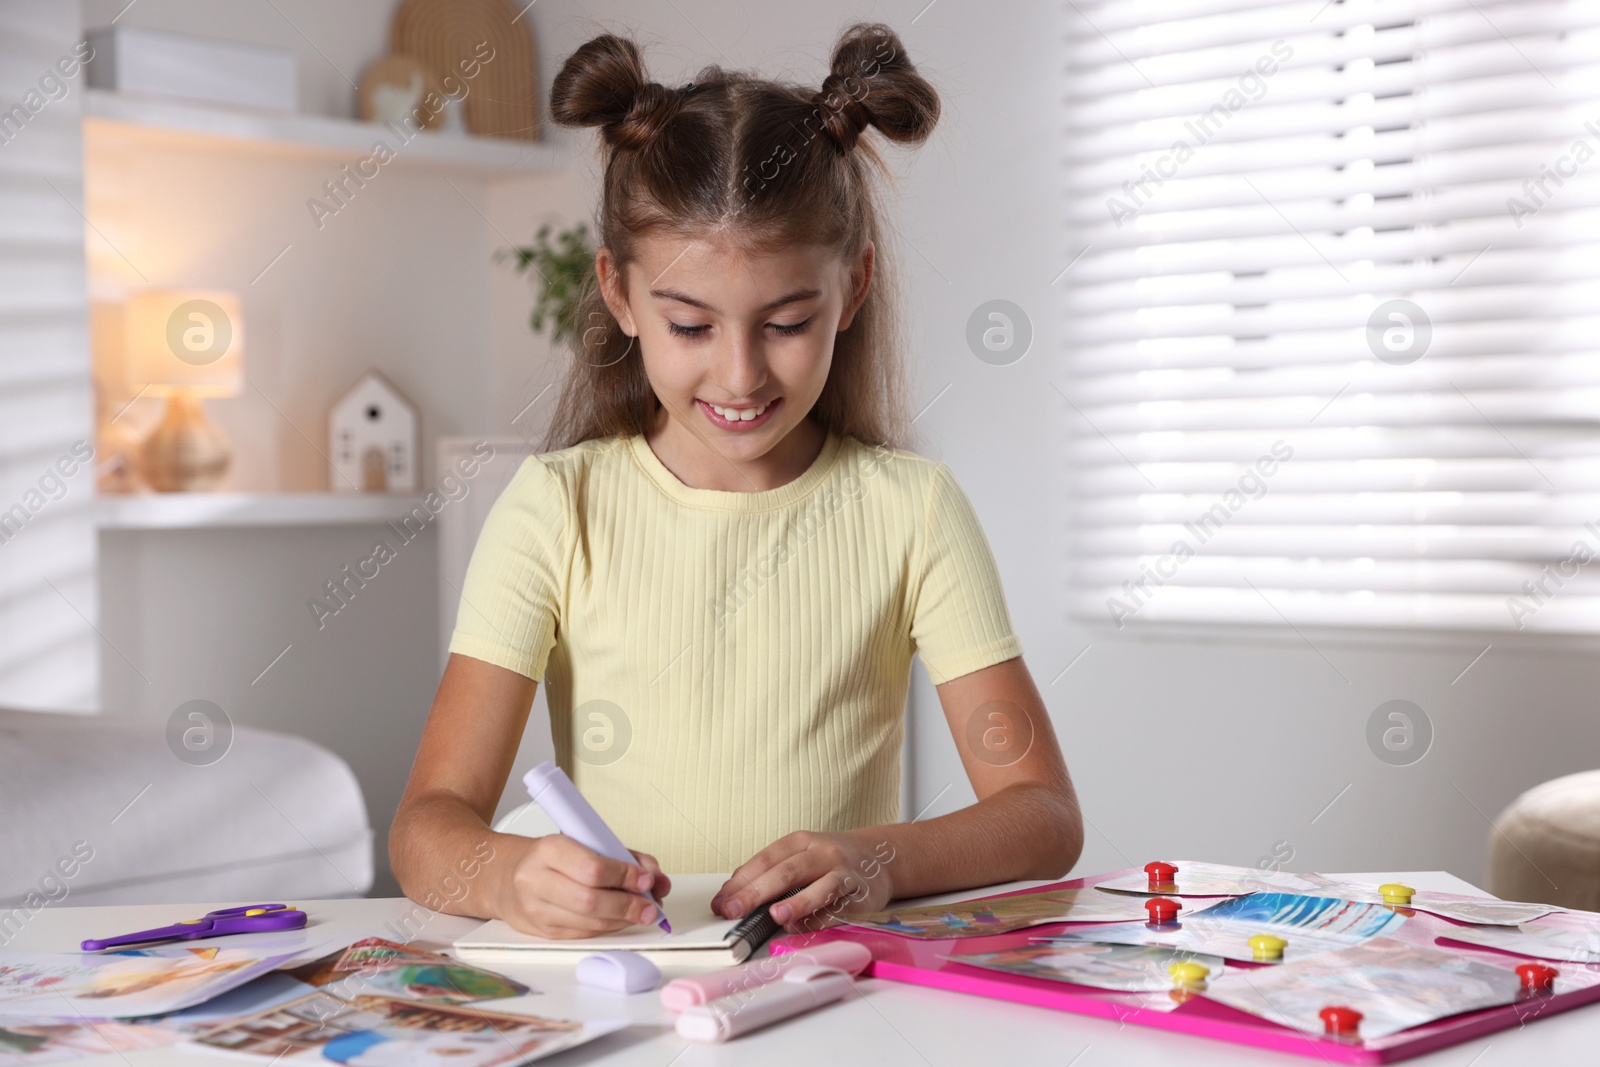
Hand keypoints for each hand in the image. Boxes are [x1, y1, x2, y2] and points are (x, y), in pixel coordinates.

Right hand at [493, 834, 671, 938]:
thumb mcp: (583, 842)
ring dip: (623, 920)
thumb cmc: (552, 857)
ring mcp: (537, 910)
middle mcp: (536, 881)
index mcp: (548, 850)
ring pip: (588, 922)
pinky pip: (583, 934)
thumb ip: (622, 856)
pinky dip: (609, 928)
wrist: (507, 876)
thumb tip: (656, 878)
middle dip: (627, 905)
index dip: (624, 876)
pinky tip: (621, 920)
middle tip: (651, 905)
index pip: (591, 868)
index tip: (646, 878)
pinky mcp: (543, 932)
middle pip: (589, 901)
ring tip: (643, 913)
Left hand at [712, 831, 896, 934]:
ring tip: (776, 915)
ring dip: (798, 902)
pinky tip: (805, 926)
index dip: (740, 882)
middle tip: (733, 910)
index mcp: (801, 841)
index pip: (765, 860)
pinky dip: (821, 919)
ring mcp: (844, 873)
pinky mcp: (861, 895)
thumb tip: (733, 896)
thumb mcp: (801, 855)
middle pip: (786, 871)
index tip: (720, 902)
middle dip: (756, 892)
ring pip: (821, 886)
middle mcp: (822, 853)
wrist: (880, 857)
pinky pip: (840, 909)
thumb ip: (771, 873)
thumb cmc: (831, 861)